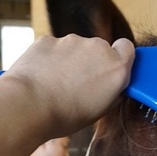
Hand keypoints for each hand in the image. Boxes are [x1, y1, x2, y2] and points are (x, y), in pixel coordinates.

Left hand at [1, 35, 134, 138]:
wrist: (29, 105)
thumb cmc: (65, 115)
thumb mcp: (99, 112)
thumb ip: (111, 93)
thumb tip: (113, 87)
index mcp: (116, 68)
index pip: (127, 49)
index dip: (119, 57)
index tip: (110, 70)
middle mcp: (98, 48)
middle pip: (100, 49)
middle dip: (92, 62)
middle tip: (80, 84)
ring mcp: (72, 41)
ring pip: (75, 48)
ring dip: (70, 60)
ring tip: (56, 84)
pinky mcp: (49, 39)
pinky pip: (54, 47)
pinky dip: (50, 58)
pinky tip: (42, 76)